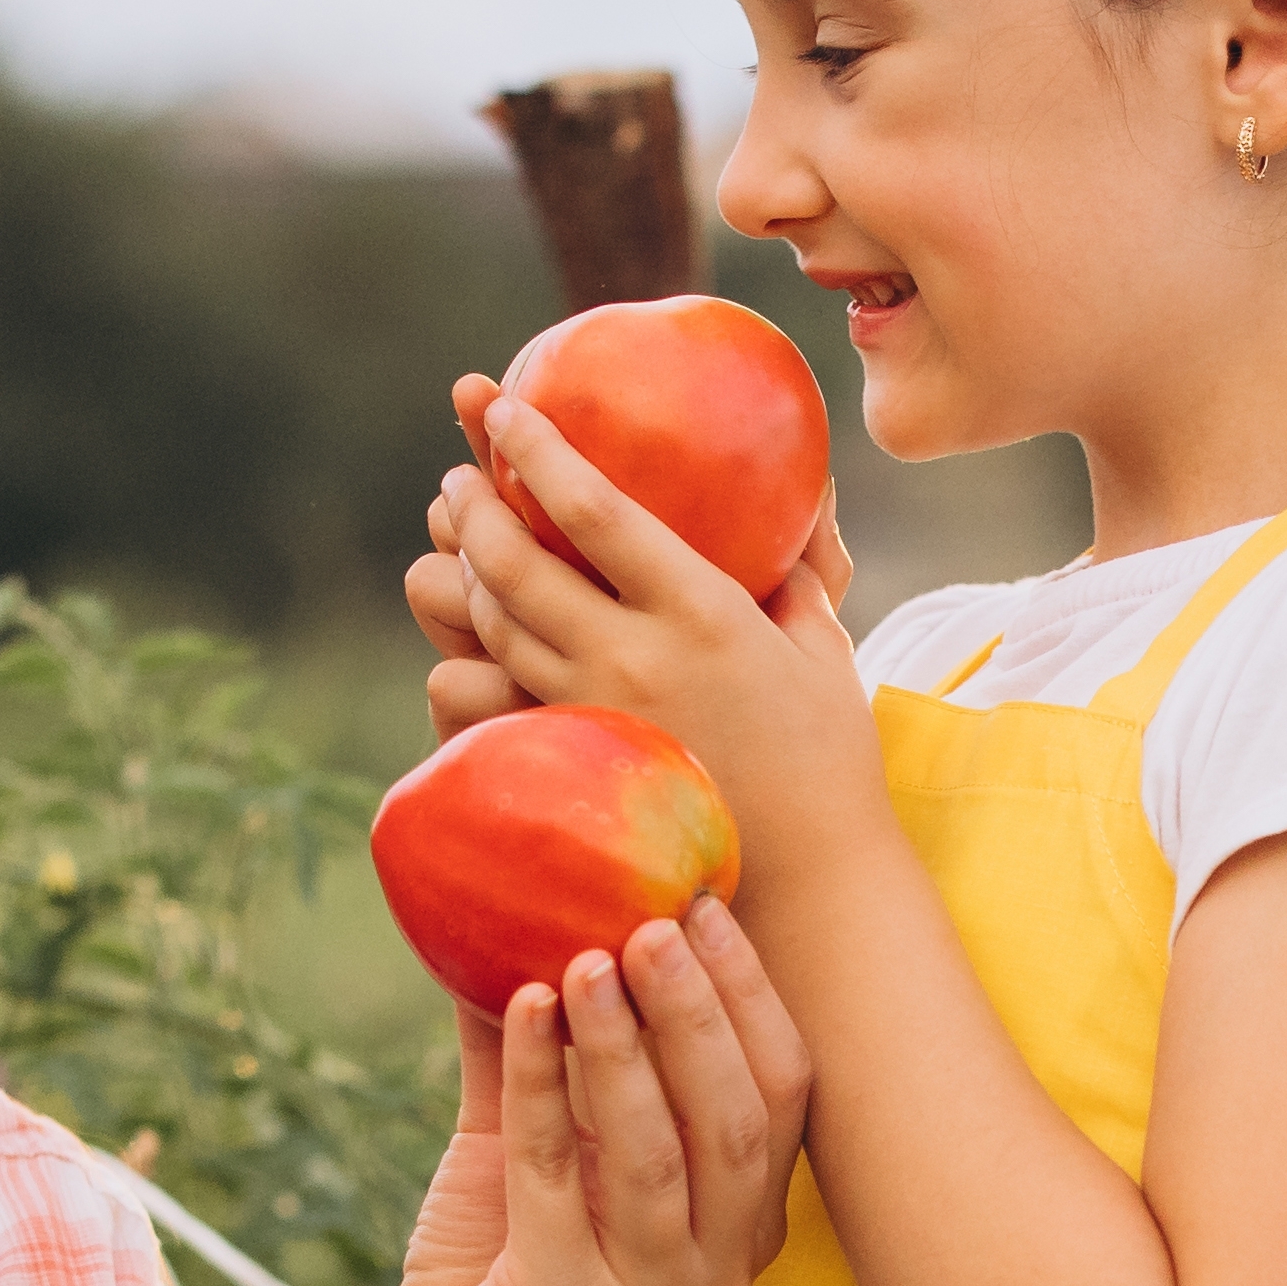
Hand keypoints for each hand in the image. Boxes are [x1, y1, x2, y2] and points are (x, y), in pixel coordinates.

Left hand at [336, 901, 811, 1285]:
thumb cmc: (491, 1275)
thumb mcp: (531, 1154)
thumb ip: (545, 1053)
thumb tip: (526, 909)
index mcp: (740, 1234)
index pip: (786, 1099)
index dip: (752, 998)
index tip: (706, 905)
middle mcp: (718, 1279)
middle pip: (740, 1122)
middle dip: (701, 1011)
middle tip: (654, 920)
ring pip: (658, 1152)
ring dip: (623, 1042)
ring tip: (586, 954)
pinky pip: (554, 1178)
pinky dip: (538, 1083)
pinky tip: (523, 1008)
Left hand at [426, 378, 876, 837]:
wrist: (811, 879)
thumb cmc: (828, 758)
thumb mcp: (824, 648)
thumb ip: (798, 574)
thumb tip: (800, 505)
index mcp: (702, 610)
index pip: (593, 508)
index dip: (535, 449)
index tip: (501, 406)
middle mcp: (634, 658)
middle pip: (513, 563)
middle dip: (471, 507)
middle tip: (458, 480)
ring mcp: (593, 717)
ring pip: (491, 627)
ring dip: (463, 575)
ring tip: (463, 543)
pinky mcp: (573, 767)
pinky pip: (488, 703)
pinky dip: (467, 659)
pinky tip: (470, 637)